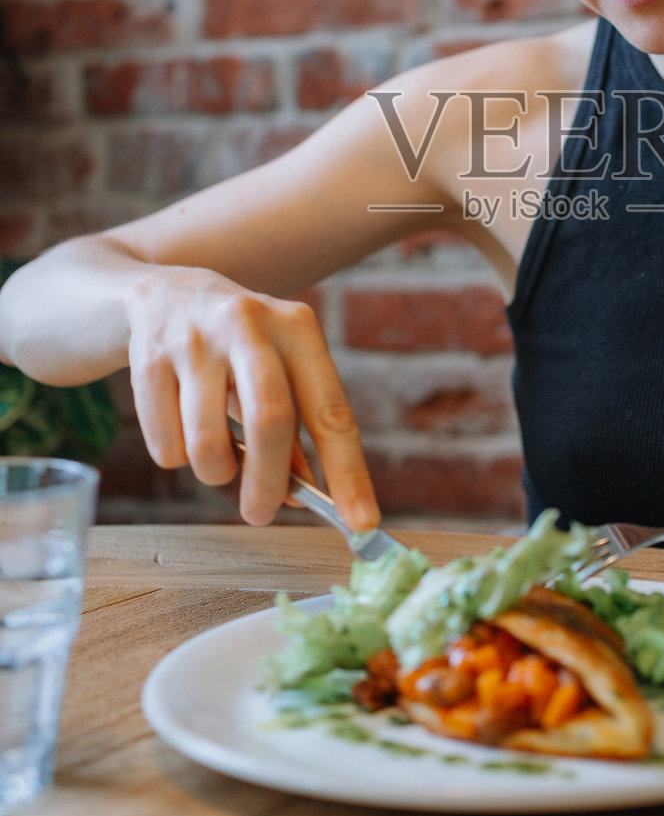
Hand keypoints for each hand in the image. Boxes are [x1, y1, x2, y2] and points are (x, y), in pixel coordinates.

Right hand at [125, 266, 378, 529]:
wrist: (162, 293)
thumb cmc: (238, 347)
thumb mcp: (276, 370)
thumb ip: (295, 430)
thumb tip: (302, 496)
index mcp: (297, 328)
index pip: (331, 410)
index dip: (348, 471)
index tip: (362, 522)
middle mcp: (250, 324)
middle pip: (271, 420)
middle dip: (268, 483)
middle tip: (260, 514)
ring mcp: (195, 338)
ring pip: (208, 443)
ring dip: (215, 472)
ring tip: (217, 458)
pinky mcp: (148, 358)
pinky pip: (166, 445)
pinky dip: (177, 457)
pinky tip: (180, 428)